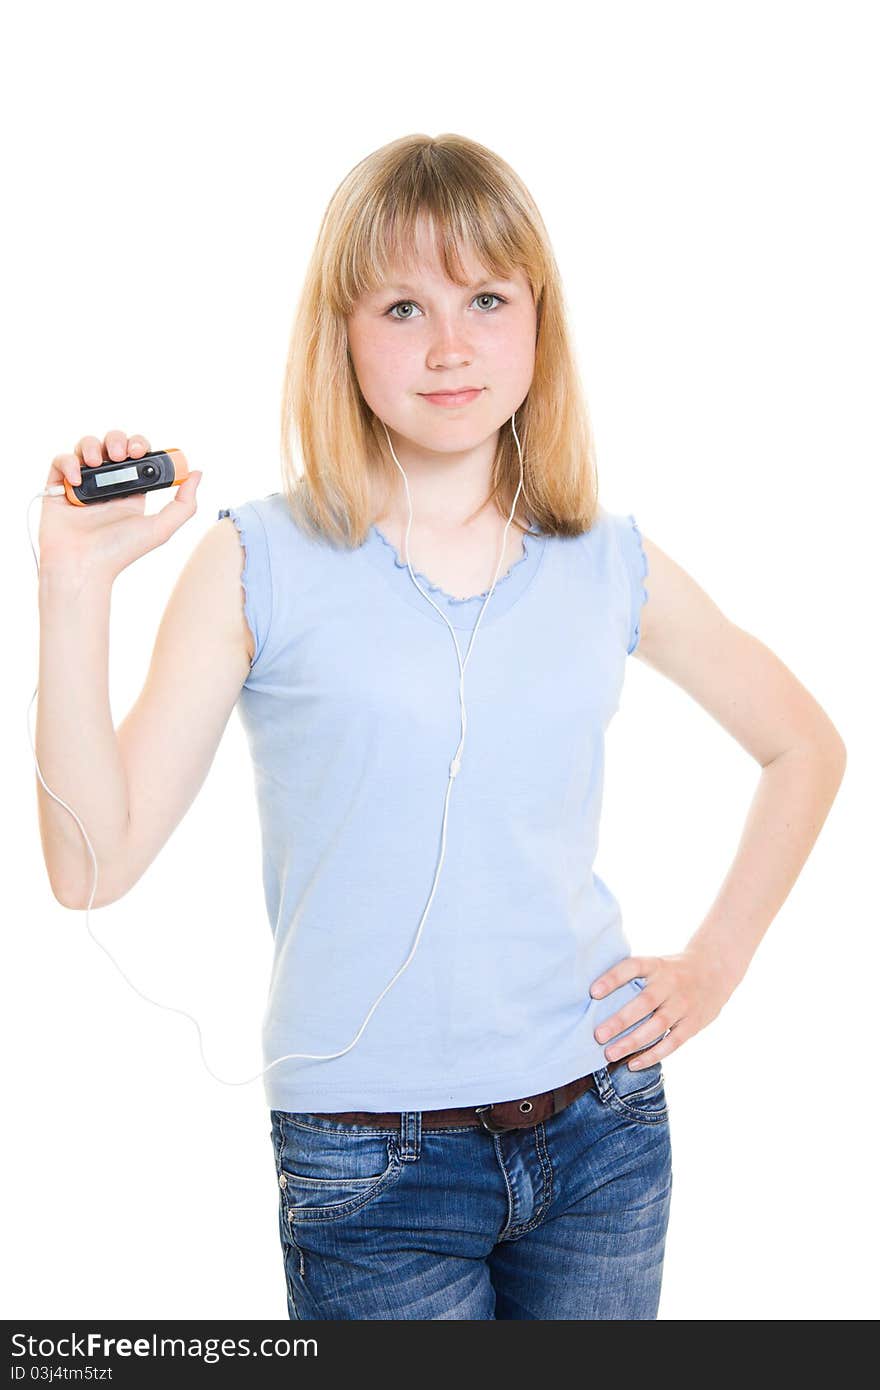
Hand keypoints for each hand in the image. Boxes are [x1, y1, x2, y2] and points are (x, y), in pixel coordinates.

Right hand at [39, 429, 201, 583]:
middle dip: (118, 440)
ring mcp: (82, 485)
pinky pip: (61, 461)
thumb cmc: (119, 552)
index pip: (137, 457)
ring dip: (93, 446)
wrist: (82, 566)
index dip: (140, 446)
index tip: (141, 451)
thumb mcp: (161, 528)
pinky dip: (69, 462)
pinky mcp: (58, 487)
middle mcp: (107, 486)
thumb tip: (198, 473)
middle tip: (121, 454)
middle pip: (112, 445)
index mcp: (131, 493)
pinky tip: (77, 480)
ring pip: (87, 447)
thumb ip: (184, 504)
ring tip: (97, 463)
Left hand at [589, 948, 737, 1068]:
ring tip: (610, 1054)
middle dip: (620, 1020)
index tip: (593, 992)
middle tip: (598, 1036)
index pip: (632, 967)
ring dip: (633, 1042)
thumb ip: (632, 977)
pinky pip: (672, 1042)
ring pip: (658, 1026)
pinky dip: (653, 1055)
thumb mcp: (655, 963)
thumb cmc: (671, 971)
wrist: (714, 970)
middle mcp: (670, 984)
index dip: (612, 979)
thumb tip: (593, 996)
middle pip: (645, 1002)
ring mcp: (683, 1004)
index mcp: (656, 965)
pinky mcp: (693, 1024)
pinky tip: (633, 1063)